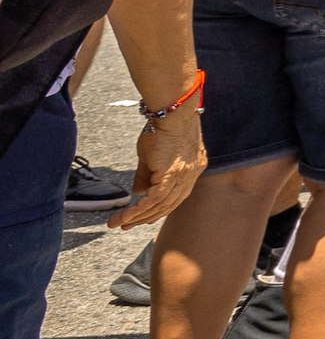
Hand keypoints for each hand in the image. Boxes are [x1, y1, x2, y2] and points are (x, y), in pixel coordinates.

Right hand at [114, 103, 203, 228]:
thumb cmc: (162, 127)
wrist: (172, 112)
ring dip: (137, 217)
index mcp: (192, 170)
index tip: (145, 217)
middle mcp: (191, 175)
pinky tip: (126, 217)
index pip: (177, 196)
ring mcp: (184, 176)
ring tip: (119, 224)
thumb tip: (138, 193)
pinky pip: (155, 199)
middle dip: (146, 218)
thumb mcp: (153, 155)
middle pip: (169, 205)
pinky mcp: (172, 174)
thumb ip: (148, 175)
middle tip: (126, 226)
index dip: (160, 208)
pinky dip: (139, 210)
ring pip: (160, 205)